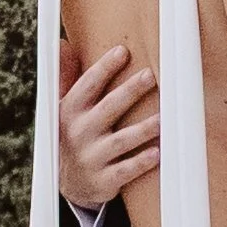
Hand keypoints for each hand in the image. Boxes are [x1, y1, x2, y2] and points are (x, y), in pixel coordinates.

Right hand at [58, 42, 158, 210]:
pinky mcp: (105, 180)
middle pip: (108, 108)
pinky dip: (141, 162)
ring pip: (121, 140)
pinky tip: (158, 152)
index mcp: (70, 111)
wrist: (72, 183)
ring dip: (143, 128)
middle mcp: (79, 133)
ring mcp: (92, 157)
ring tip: (164, 117)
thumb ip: (67, 77)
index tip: (123, 51)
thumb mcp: (64, 107)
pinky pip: (126, 170)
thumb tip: (62, 44)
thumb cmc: (76, 134)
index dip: (105, 68)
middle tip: (150, 76)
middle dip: (129, 91)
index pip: (88, 85)